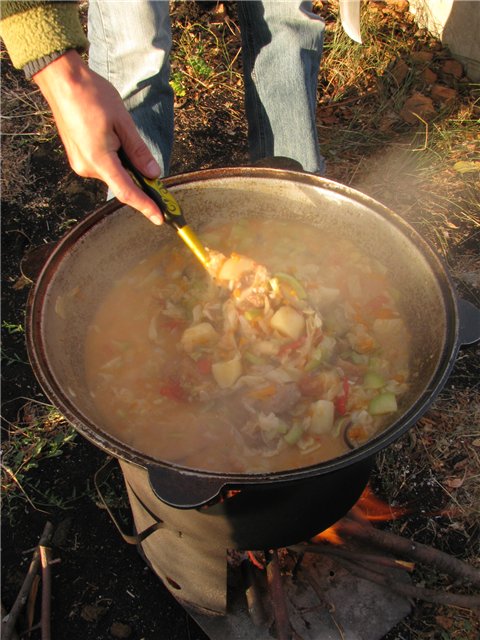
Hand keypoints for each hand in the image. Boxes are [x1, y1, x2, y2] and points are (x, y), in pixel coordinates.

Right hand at [33, 50, 163, 224]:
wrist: (62, 80)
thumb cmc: (92, 95)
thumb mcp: (123, 122)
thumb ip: (139, 151)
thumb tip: (153, 174)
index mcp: (99, 160)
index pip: (127, 192)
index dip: (145, 206)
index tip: (160, 218)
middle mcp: (87, 167)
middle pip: (121, 183)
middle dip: (140, 181)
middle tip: (157, 178)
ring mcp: (80, 163)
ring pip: (112, 173)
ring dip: (126, 166)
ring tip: (125, 137)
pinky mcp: (78, 157)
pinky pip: (103, 166)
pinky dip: (115, 161)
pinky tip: (116, 139)